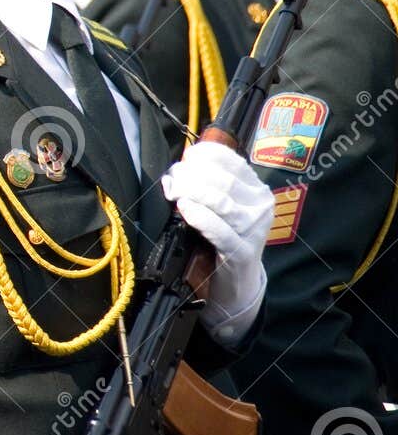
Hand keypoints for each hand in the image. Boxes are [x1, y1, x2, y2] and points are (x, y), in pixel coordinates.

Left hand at [160, 141, 270, 338]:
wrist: (239, 279)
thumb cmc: (225, 235)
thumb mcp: (224, 206)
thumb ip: (207, 185)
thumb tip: (178, 169)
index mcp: (256, 189)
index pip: (232, 161)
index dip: (205, 155)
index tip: (185, 158)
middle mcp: (260, 207)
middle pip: (223, 180)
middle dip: (191, 175)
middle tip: (173, 179)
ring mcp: (253, 230)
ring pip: (221, 202)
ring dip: (192, 192)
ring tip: (175, 192)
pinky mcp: (242, 252)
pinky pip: (220, 230)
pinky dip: (200, 217)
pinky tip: (185, 209)